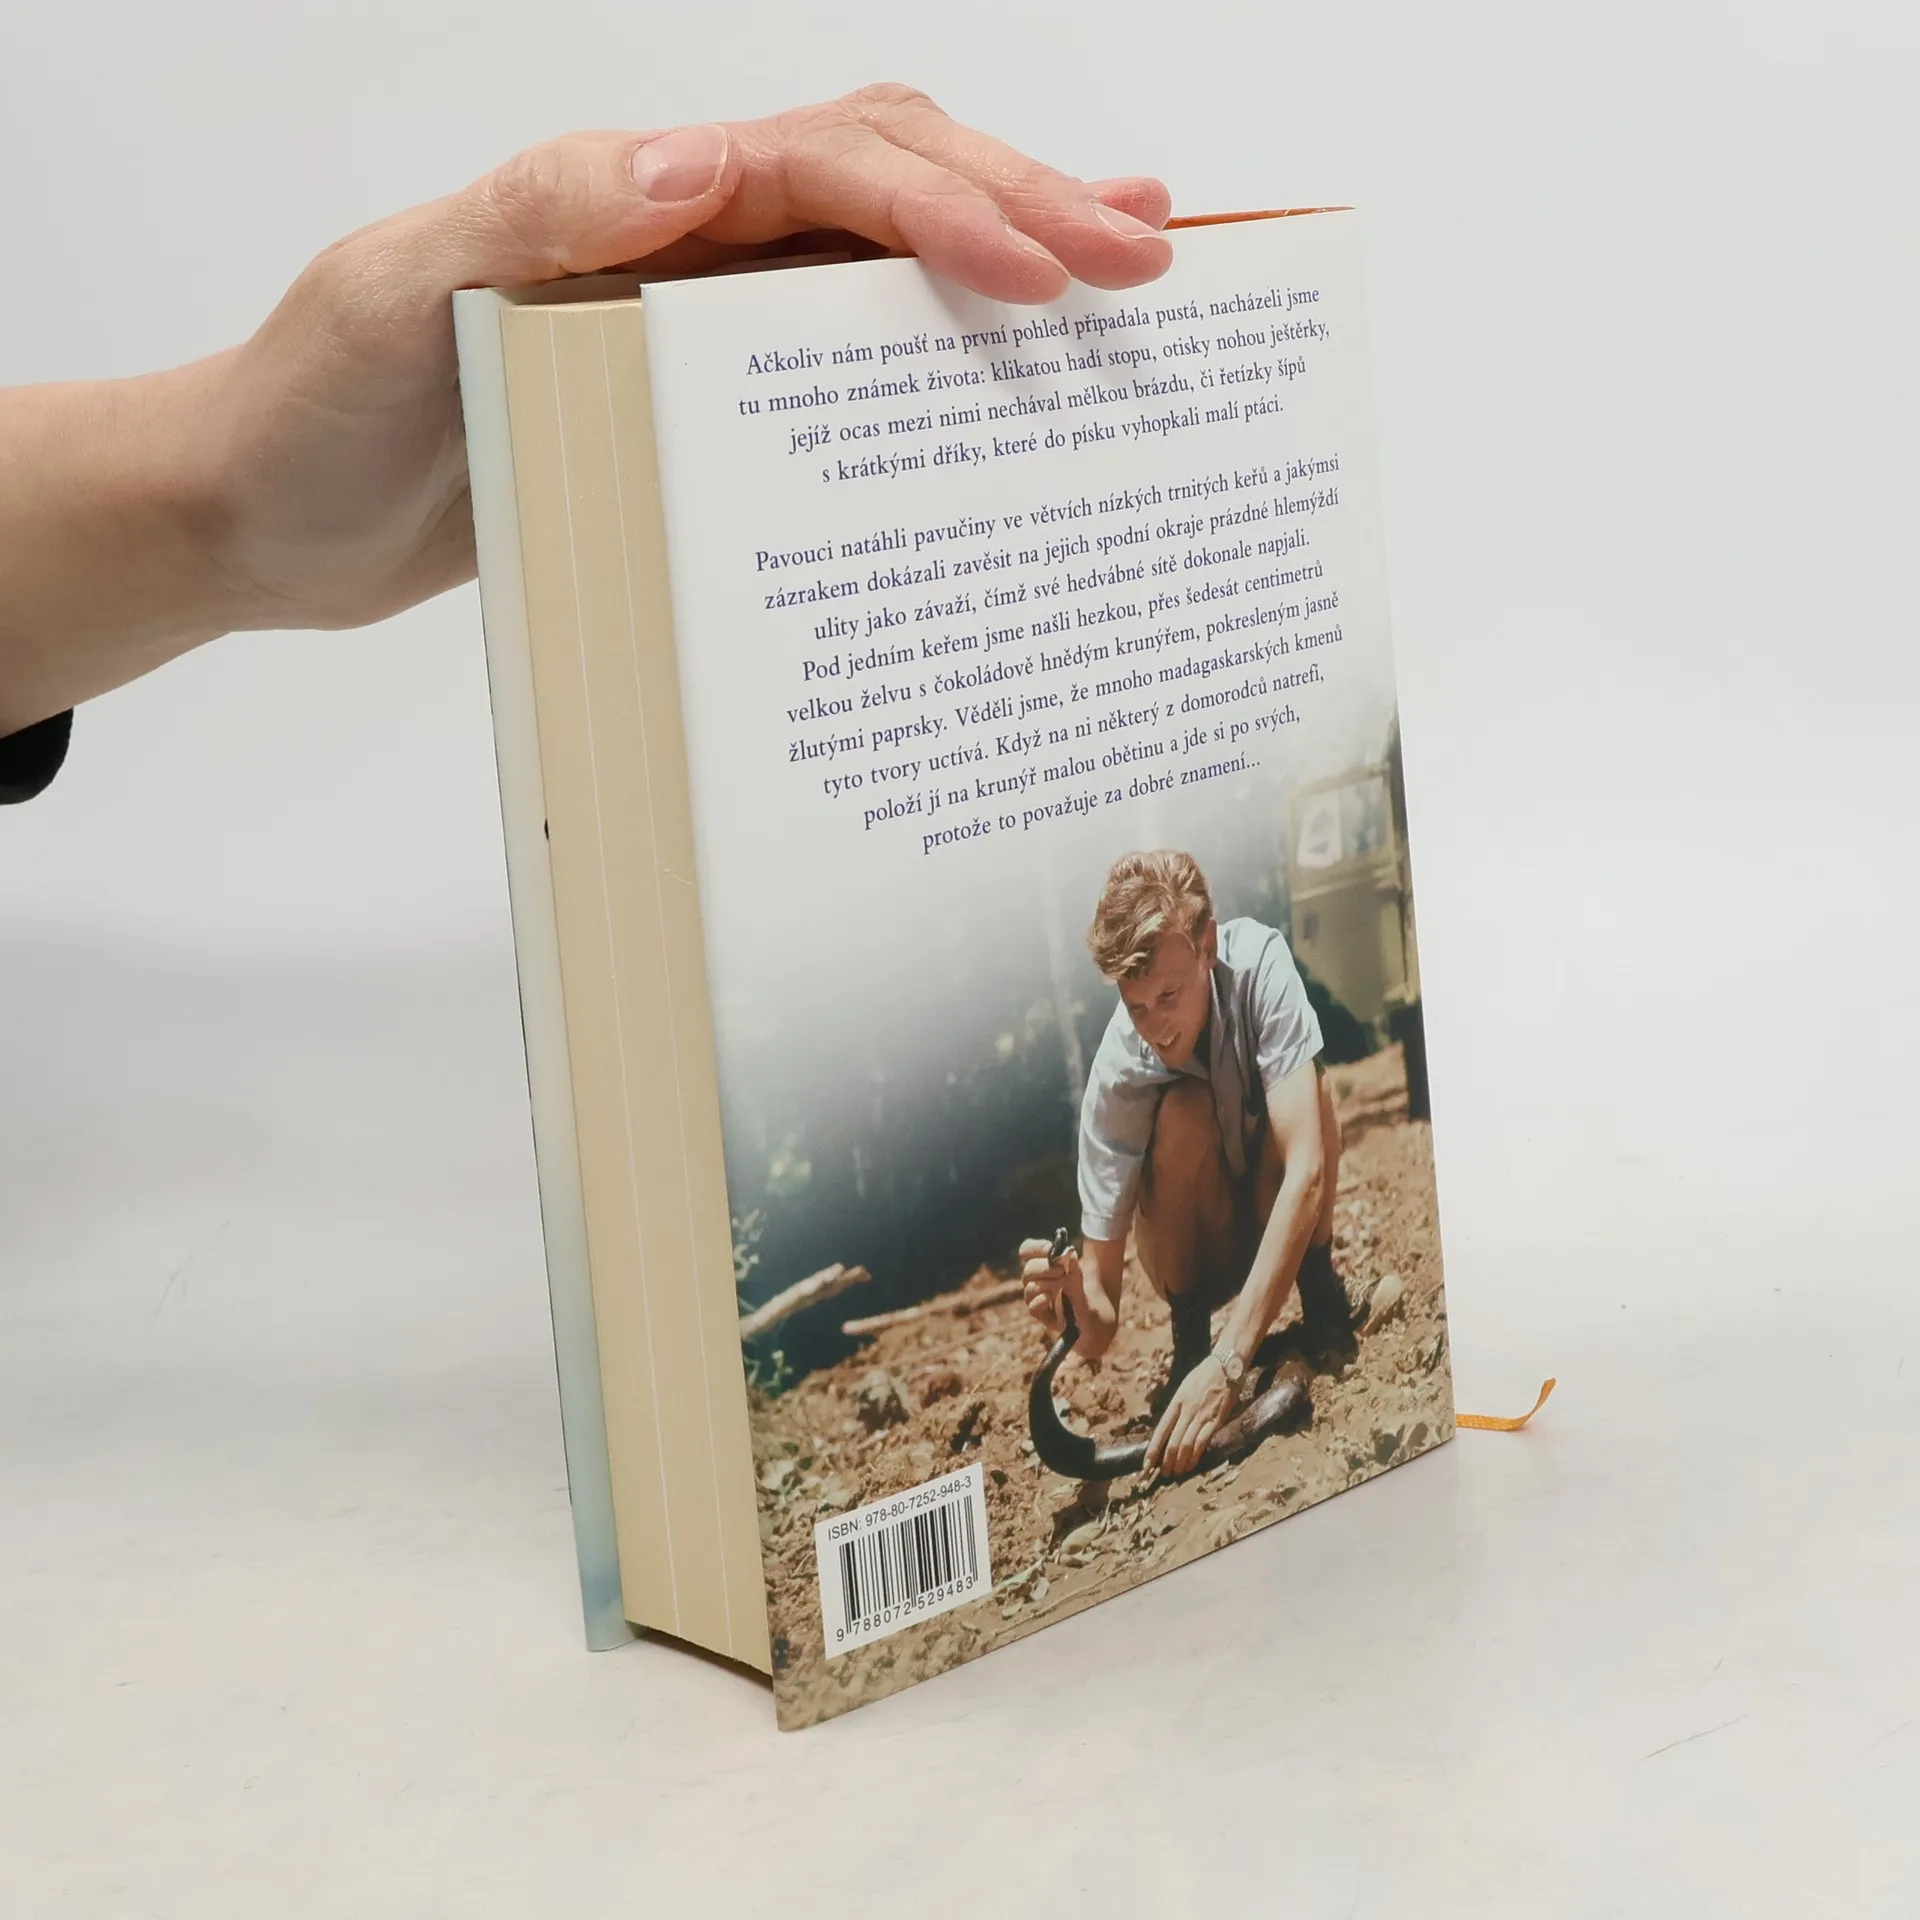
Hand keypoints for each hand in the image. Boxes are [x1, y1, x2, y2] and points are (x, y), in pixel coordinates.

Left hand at [207, 84, 1174, 636]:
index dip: (945, 205)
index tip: (1048, 270)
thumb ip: (538, 221)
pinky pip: (837, 361)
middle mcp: (684, 238)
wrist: (269, 516)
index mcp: (630, 194)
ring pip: (882, 256)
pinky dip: (931, 347)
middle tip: (1149, 257)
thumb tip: (701, 167)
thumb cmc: (314, 410)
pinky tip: (1005, 365)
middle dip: (1024, 205)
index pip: (825, 165)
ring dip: (1007, 247)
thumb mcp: (397, 297)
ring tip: (1131, 266)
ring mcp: (700, 318)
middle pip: (887, 180)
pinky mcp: (700, 404)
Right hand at [1019, 1236, 1080, 1338]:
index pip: (1026, 1250)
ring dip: (1047, 1283)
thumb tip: (1067, 1252)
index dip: (1035, 1248)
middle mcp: (1035, 1280)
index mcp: (1041, 1264)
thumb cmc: (1083, 1288)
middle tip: (1062, 1270)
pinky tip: (1051, 1298)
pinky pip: (1032, 1307)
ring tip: (1063, 1283)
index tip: (1050, 1248)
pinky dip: (1041, 1300)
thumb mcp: (1079, 1273)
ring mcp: (1036, 1298)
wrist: (1092, 1313)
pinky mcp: (1041, 1315)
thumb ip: (1072, 1264)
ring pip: (1030, 1288)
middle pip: (1028, 1269)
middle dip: (1045, 1267)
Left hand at [1144, 1355, 1236, 1476]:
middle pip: (1172, 1441)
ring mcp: (1201, 1415)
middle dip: (1166, 1461)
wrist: (1226, 1364)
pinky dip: (1195, 1456)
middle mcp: (1186, 1410)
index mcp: (1176, 1401)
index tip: (1146, 1463)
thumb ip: (1178, 1405)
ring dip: (1180, 1462)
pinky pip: (1203, 1441)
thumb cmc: (1205, 1374)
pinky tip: (1192, 1464)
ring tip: (1176, 1472)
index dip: (1153, 1449)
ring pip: (1186, 1444)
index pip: (1161, 1430)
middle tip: (1164, 1473)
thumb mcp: (1185, 1387)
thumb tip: (1170, 1425)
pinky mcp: (1216, 1419)